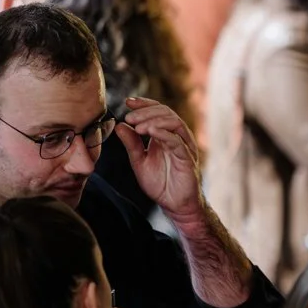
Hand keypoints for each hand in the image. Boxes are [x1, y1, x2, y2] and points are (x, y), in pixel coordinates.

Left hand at [112, 97, 203, 221]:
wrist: (175, 205)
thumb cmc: (161, 184)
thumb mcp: (139, 161)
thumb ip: (131, 144)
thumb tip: (119, 125)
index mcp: (166, 136)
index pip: (158, 112)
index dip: (144, 104)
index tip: (128, 102)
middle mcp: (177, 138)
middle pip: (166, 113)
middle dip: (146, 112)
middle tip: (129, 117)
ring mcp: (184, 147)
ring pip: (174, 123)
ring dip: (154, 120)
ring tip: (136, 125)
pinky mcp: (188, 159)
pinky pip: (178, 142)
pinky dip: (164, 134)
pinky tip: (150, 132)